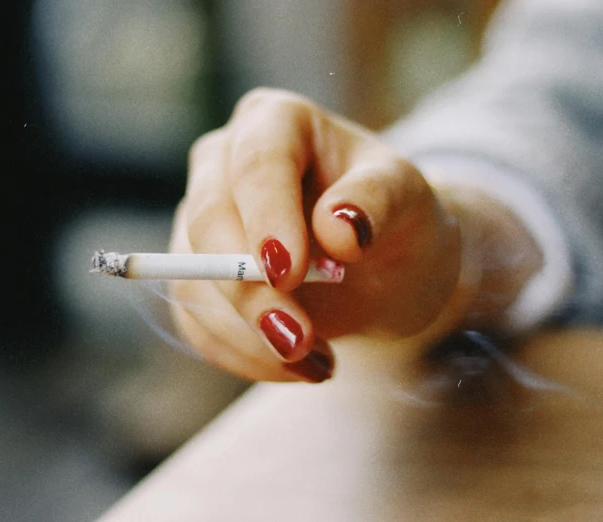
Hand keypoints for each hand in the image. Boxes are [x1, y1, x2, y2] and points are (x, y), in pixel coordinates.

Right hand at [168, 88, 538, 382]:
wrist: (385, 270)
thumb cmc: (397, 222)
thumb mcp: (409, 201)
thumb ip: (377, 201)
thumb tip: (338, 227)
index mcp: (277, 123)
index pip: (256, 161)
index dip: (266, 215)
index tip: (289, 272)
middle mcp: (226, 164)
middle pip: (208, 219)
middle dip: (249, 289)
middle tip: (298, 340)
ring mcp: (204, 221)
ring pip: (193, 280)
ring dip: (250, 336)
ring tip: (320, 363)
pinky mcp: (198, 278)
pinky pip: (199, 323)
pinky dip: (246, 356)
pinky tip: (299, 366)